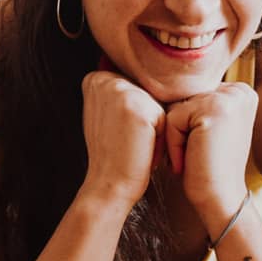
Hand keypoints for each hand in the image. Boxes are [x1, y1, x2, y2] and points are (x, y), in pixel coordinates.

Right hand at [81, 66, 165, 205]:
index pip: (136, 85)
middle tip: (126, 140)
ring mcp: (122, 92)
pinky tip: (142, 149)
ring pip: (158, 106)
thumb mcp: (107, 114)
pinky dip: (161, 139)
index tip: (117, 131)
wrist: (109, 184)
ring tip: (135, 144)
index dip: (133, 113)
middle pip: (149, 93)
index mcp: (95, 78)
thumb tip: (147, 76)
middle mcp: (105, 80)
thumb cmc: (113, 154)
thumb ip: (118, 92)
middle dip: (146, 119)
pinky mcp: (139, 108)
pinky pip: (165, 119)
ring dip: (154, 128)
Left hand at [159, 78, 256, 229]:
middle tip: (199, 153)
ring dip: (176, 136)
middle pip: (183, 98)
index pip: (191, 94)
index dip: (187, 123)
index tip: (204, 146)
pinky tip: (190, 160)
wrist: (221, 200)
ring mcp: (228, 99)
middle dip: (181, 128)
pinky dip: (173, 144)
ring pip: (175, 107)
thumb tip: (163, 81)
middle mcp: (240, 90)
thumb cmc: (209, 167)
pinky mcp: (212, 111)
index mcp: (241, 91)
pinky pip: (172, 119)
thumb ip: (198, 102)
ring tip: (195, 156)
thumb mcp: (209, 126)